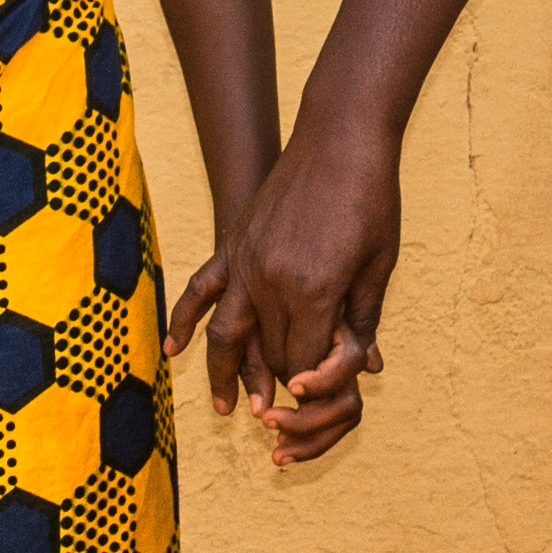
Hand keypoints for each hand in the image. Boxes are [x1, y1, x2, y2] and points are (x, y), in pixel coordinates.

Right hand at [202, 130, 395, 464]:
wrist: (341, 138)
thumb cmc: (371, 200)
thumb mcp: (379, 265)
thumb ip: (364, 318)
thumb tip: (365, 366)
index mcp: (315, 291)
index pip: (304, 362)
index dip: (315, 386)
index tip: (322, 396)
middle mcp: (272, 282)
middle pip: (268, 353)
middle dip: (277, 385)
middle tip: (280, 414)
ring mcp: (246, 262)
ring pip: (225, 335)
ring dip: (223, 375)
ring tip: (226, 407)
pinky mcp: (233, 244)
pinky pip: (199, 291)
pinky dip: (183, 323)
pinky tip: (172, 351)